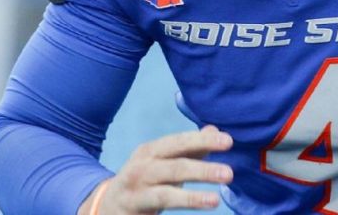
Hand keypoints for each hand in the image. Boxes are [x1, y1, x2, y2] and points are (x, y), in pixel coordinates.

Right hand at [81, 125, 233, 213]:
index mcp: (150, 151)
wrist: (107, 206)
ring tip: (215, 201)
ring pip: (164, 195)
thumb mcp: (163, 160)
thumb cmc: (145, 179)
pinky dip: (176, 212)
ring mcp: (135, 194)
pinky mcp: (133, 212)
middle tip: (230, 173)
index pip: (179, 142)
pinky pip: (156, 213)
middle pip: (174, 168)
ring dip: (190, 198)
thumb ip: (190, 147)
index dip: (202, 141)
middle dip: (202, 170)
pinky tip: (199, 211)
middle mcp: (140, 170)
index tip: (229, 141)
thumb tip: (215, 131)